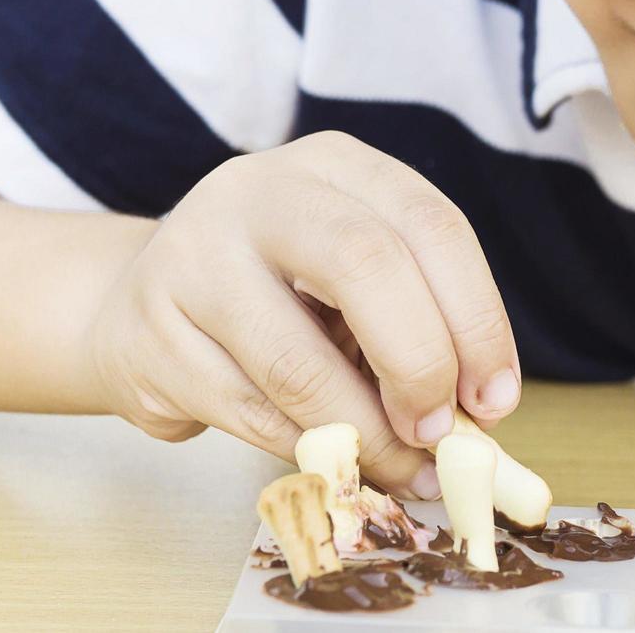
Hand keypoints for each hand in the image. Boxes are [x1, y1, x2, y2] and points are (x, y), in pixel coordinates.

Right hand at [81, 131, 521, 496]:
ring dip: (365, 434)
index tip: (495, 398)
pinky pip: (248, 412)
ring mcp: (192, 257)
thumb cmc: (279, 293)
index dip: (476, 318)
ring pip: (297, 362)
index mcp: (333, 165)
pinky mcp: (150, 333)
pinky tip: (328, 457)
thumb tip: (480, 416)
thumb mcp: (354, 281)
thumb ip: (419, 326)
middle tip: (442, 432)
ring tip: (400, 468)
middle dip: (421, 363)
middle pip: (366, 264)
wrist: (140, 303)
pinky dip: (304, 448)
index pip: (430, 223)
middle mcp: (259, 192)